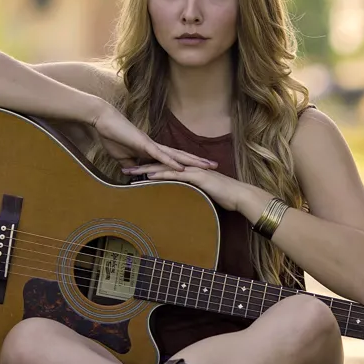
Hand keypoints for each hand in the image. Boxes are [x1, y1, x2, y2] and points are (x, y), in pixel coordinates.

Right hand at [90, 104, 215, 171]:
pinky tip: (181, 168)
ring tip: (206, 166)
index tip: (202, 169)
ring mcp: (151, 145)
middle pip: (182, 155)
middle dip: (198, 161)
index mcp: (152, 150)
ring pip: (176, 154)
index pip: (175, 158)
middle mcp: (156, 147)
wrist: (103, 121)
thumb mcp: (123, 159)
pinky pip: (160, 155)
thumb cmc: (113, 137)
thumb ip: (132, 167)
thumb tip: (136, 178)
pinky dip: (171, 162)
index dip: (188, 164)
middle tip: (215, 166)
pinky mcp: (143, 144)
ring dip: (191, 161)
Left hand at [123, 162, 252, 212]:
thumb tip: (182, 198)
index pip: (164, 168)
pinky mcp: (196, 177)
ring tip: (129, 171)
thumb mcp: (203, 193)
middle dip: (140, 166)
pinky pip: (175, 175)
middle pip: (159, 165)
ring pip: (163, 168)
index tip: (132, 172)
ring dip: (145, 169)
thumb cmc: (225, 196)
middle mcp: (187, 168)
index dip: (147, 168)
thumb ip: (192, 192)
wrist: (240, 195)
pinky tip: (148, 176)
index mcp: (188, 171)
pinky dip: (161, 175)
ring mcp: (191, 171)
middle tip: (123, 169)